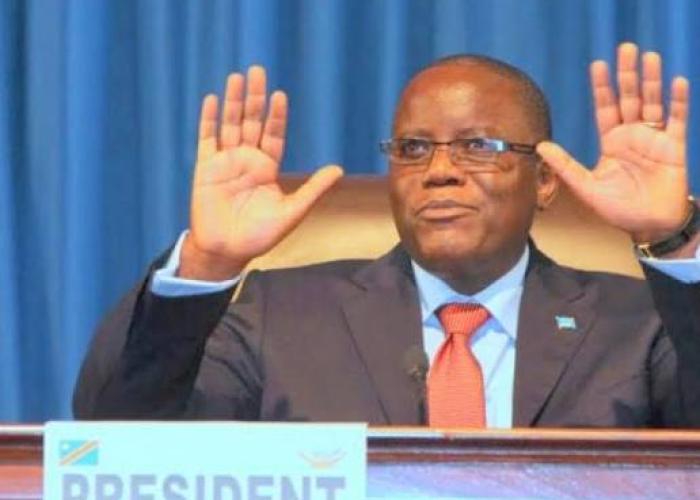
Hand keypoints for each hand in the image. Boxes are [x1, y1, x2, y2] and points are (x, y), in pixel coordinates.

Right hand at [180, 66, 342, 279]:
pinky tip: (212, 100)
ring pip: (230, 125)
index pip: (274, 134)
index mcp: (267, 168)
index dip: (276, 115)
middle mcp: (247, 161)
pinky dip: (209, 120)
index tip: (280, 95)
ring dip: (232, 102)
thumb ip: (313, 189)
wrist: (226, 251)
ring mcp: (225, 162)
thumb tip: (339, 169)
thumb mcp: (292, 211)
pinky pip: (206, 139)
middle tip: (257, 71)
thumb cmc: (260, 236)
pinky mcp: (205, 168)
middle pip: (251, 122)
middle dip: (254, 98)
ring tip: (236, 78)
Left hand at [537, 42, 689, 243]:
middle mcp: (632, 135)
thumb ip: (565, 166)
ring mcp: (654, 138)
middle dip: (627, 75)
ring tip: (649, 57)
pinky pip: (678, 120)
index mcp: (611, 141)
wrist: (648, 225)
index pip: (605, 107)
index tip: (598, 65)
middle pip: (629, 98)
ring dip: (651, 81)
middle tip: (625, 48)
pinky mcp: (674, 147)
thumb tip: (539, 147)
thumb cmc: (618, 208)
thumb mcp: (586, 187)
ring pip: (653, 103)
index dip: (602, 87)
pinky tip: (677, 83)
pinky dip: (678, 102)